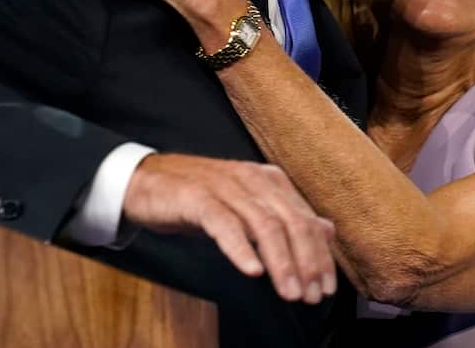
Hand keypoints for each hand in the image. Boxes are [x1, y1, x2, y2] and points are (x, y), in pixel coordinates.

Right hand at [124, 153, 337, 303]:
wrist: (147, 181)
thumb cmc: (200, 199)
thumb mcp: (248, 207)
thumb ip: (287, 217)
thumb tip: (327, 230)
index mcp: (270, 181)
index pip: (306, 220)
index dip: (321, 256)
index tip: (327, 287)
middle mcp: (253, 180)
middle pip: (292, 222)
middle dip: (307, 262)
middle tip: (311, 295)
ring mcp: (226, 186)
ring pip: (264, 225)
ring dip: (281, 262)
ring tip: (290, 291)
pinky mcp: (197, 197)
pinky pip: (224, 224)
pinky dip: (241, 248)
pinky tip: (252, 271)